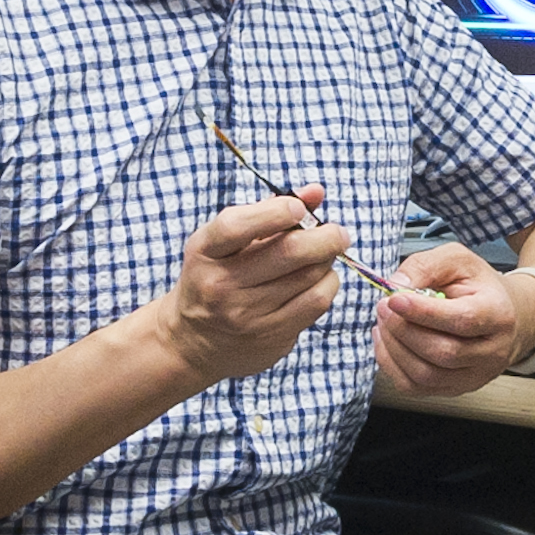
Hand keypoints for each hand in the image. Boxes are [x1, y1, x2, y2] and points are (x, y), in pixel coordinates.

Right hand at [157, 192, 348, 385]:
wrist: (195, 342)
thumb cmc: (216, 277)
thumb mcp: (226, 242)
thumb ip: (268, 212)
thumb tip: (316, 191)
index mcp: (205, 252)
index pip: (237, 226)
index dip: (275, 211)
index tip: (300, 208)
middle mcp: (221, 285)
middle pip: (287, 253)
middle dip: (324, 237)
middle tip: (338, 232)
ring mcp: (246, 315)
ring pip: (309, 278)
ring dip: (327, 260)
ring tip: (326, 254)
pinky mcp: (270, 337)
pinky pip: (316, 303)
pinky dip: (327, 284)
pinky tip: (321, 278)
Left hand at [373, 244, 534, 401]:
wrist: (505, 317)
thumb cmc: (479, 287)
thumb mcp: (458, 260)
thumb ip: (426, 266)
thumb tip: (396, 286)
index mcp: (499, 314)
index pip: (462, 320)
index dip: (423, 312)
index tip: (393, 299)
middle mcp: (492, 352)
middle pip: (442, 352)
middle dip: (403, 330)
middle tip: (383, 306)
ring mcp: (475, 376)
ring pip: (425, 375)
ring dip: (394, 348)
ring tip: (384, 322)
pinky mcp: (455, 389)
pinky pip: (415, 387)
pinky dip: (392, 365)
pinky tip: (387, 342)